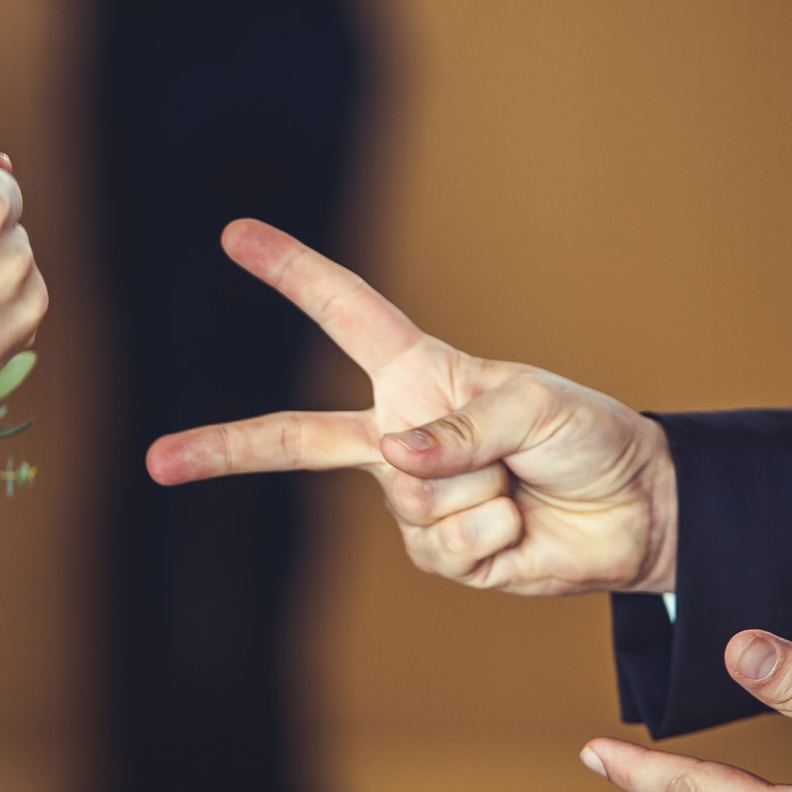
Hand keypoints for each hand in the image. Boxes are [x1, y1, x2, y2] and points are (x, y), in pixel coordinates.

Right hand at [146, 220, 675, 593]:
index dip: (293, 272)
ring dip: (484, 494)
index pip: (346, 315)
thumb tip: (395, 458)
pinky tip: (520, 527)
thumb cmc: (586, 435)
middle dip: (223, 450)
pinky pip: (451, 548)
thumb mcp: (536, 407)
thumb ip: (464, 425)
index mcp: (419, 376)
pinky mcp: (439, 555)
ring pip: (417, 501)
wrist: (635, 511)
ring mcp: (413, 501)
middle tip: (156, 461)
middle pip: (296, 442)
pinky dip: (497, 538)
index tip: (237, 235)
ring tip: (520, 483)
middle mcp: (401, 436)